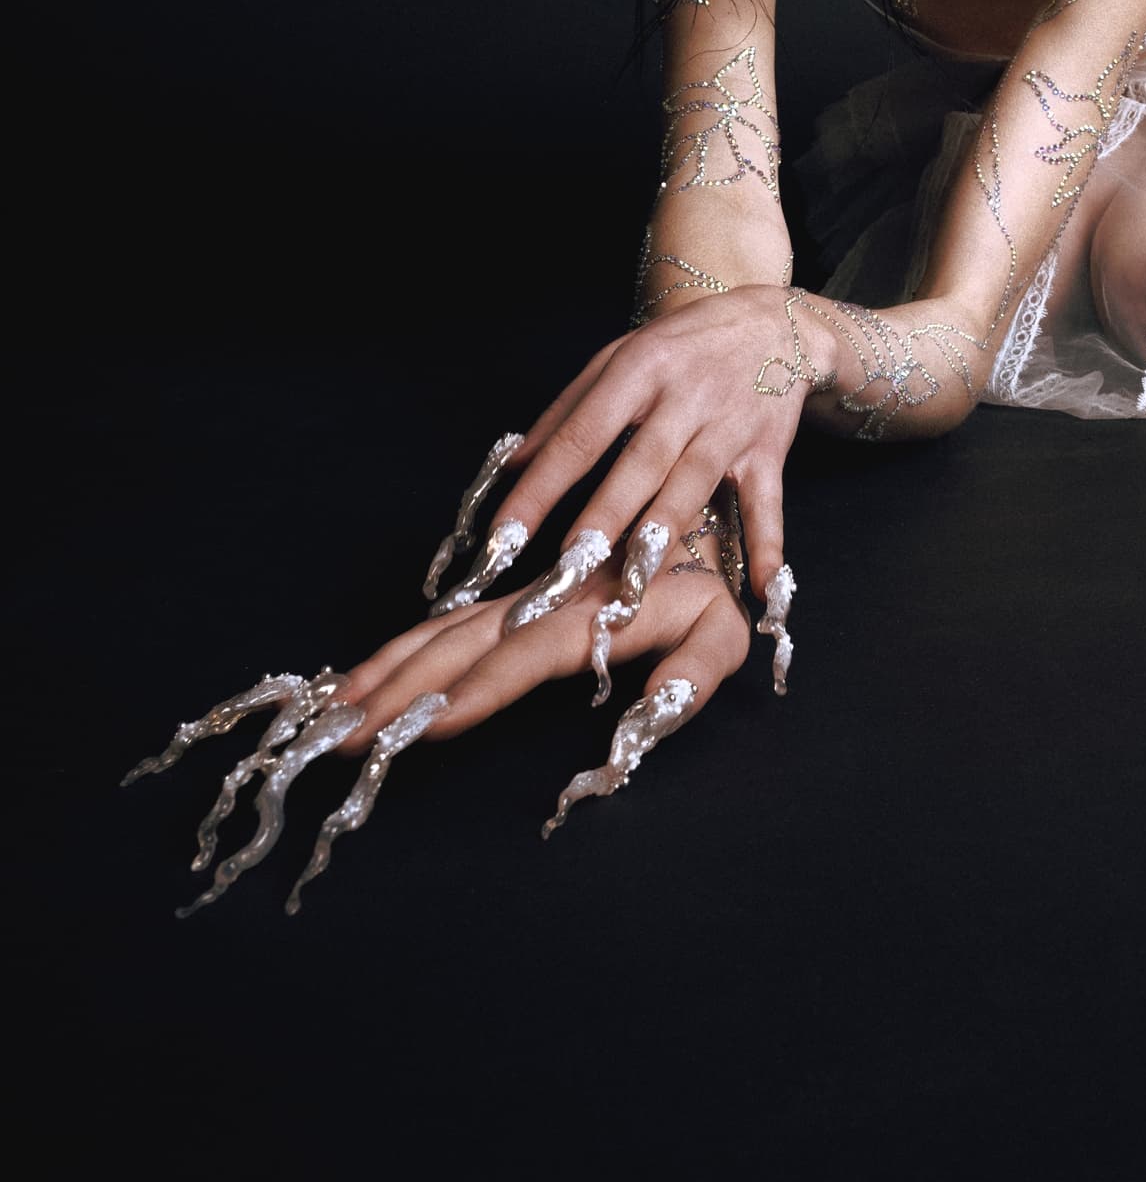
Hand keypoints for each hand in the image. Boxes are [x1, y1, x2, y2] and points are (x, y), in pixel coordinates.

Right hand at [344, 531, 751, 763]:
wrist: (703, 502)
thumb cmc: (718, 584)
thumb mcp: (725, 632)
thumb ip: (692, 673)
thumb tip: (647, 711)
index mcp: (595, 612)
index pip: (525, 655)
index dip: (476, 692)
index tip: (422, 727)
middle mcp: (545, 602)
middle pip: (462, 645)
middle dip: (400, 691)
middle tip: (338, 735)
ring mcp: (524, 598)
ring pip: (444, 632)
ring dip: (386, 669)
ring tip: (329, 709)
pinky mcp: (516, 598)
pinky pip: (450, 623)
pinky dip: (398, 651)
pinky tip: (359, 676)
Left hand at [488, 287, 837, 606]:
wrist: (770, 323)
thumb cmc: (682, 345)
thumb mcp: (619, 357)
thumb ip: (565, 413)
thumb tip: (511, 467)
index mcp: (640, 368)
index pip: (582, 434)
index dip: (542, 486)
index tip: (504, 535)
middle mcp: (686, 396)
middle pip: (640, 463)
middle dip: (604, 516)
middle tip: (567, 566)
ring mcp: (730, 425)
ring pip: (693, 483)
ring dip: (664, 530)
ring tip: (634, 579)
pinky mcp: (769, 450)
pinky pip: (766, 502)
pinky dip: (766, 545)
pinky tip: (761, 587)